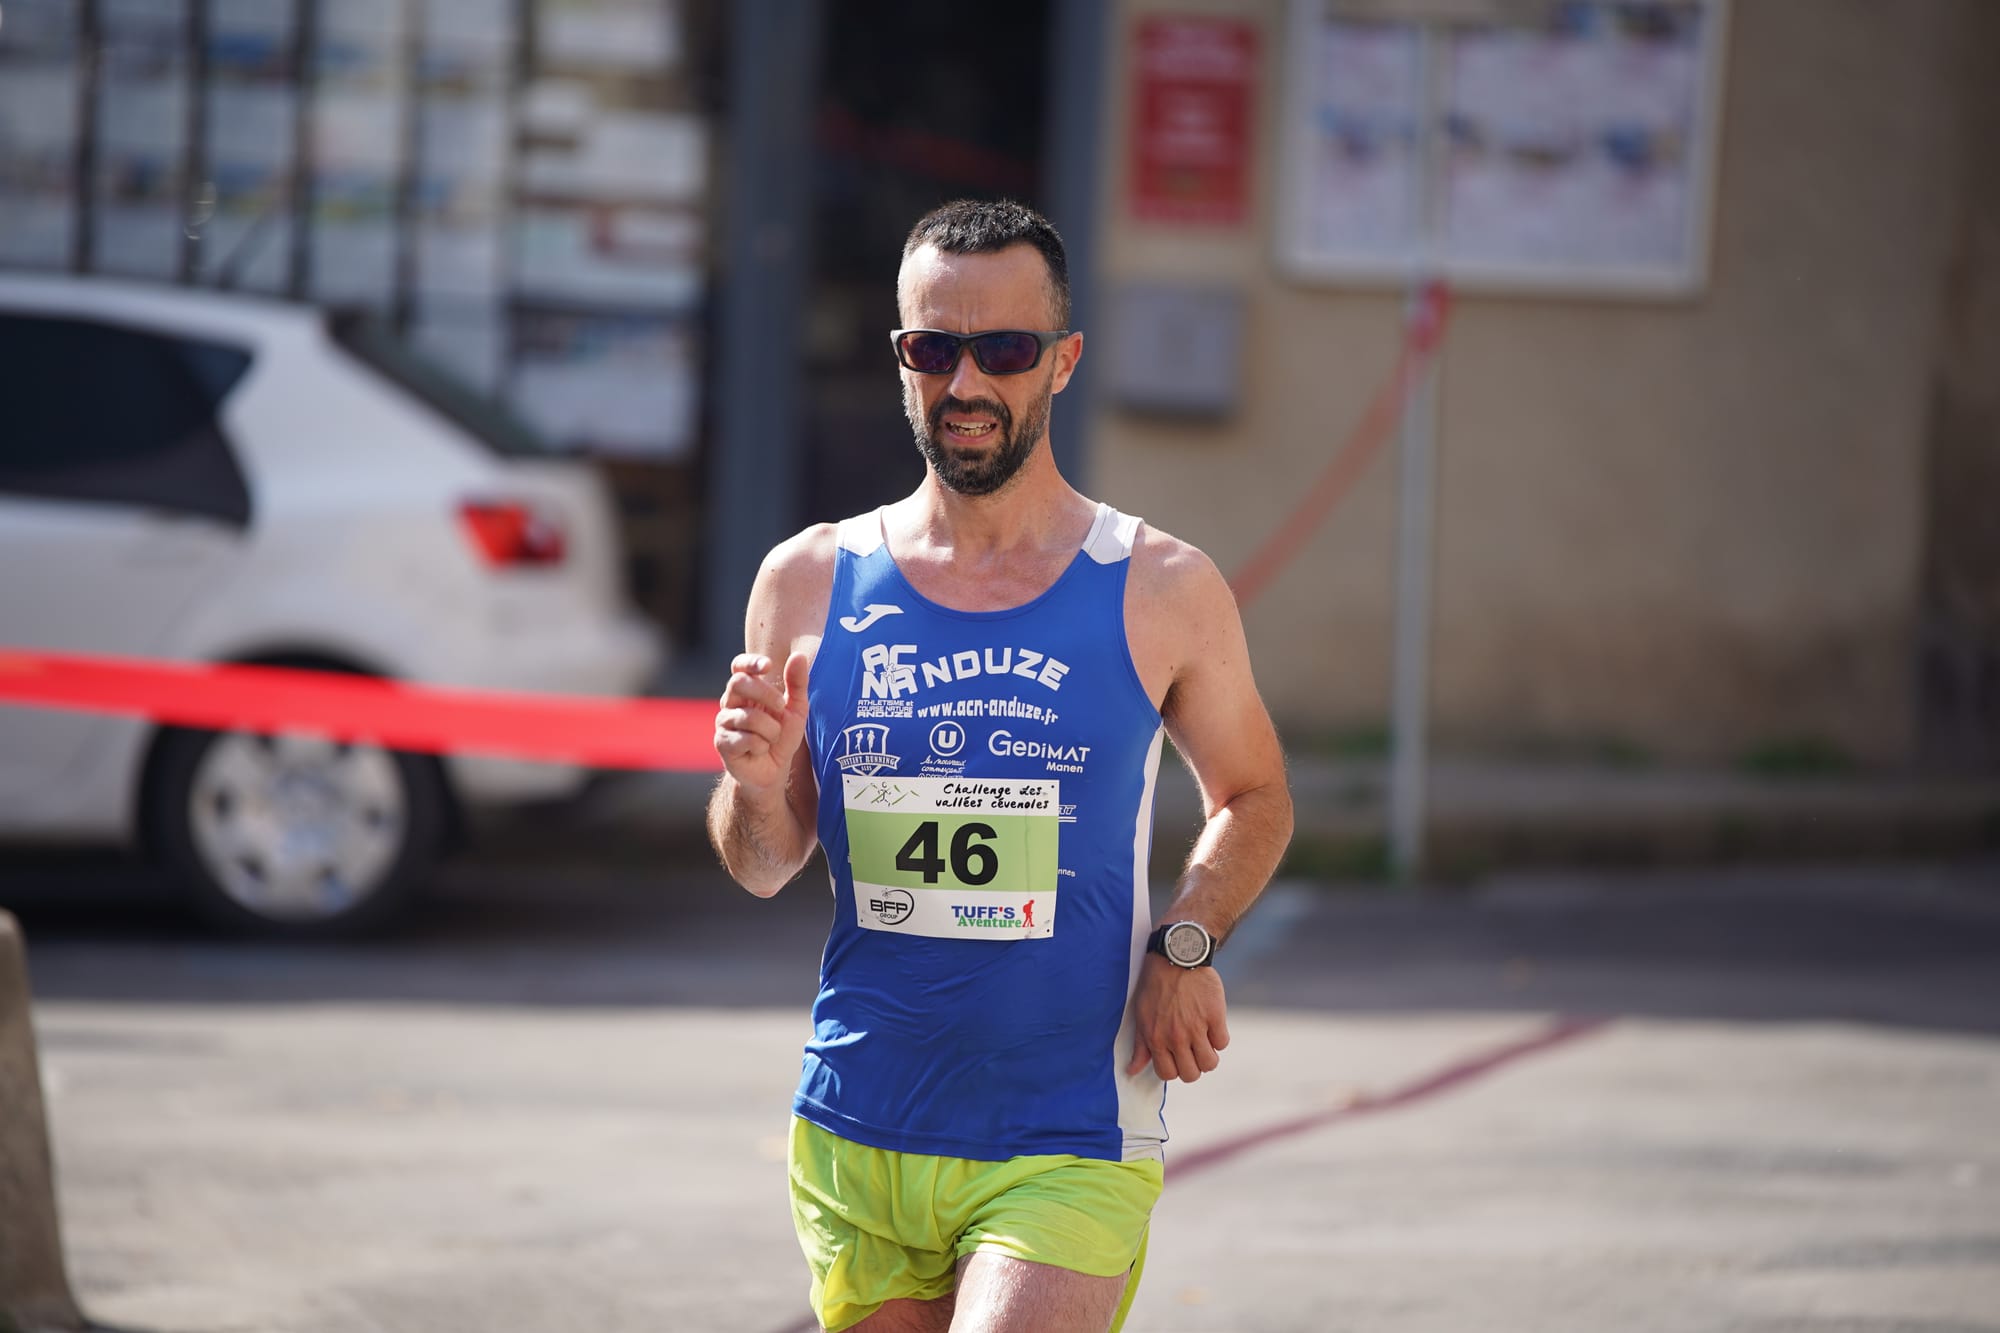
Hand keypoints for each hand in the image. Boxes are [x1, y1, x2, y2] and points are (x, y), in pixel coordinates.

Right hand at [714, 651, 809, 793]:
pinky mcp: (722, 743)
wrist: (774, 771)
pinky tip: (759, 751)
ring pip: (747, 716)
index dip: (750, 662)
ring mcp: (724, 722)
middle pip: (738, 683)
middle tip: (781, 708)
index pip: (739, 667)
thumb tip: (798, 655)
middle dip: (766, 694)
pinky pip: (745, 738)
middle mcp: (730, 702)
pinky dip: (761, 746)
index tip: (768, 666)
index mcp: (746, 690)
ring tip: (772, 739)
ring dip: (770, 730)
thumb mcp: (797, 709)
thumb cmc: (782, 737)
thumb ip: (797, 683)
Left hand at [1126, 956, 1229, 1082]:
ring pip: (1209, 1063)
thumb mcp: (1142, 1016)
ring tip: (1204, 1041)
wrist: (1177, 956)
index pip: (1168, 1074)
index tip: (1178, 1058)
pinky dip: (1219, 1038)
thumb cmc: (1156, 985)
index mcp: (1156, 1039)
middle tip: (1192, 1051)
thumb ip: (1140, 1047)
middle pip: (1191, 1074)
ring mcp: (1197, 1027)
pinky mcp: (1215, 1016)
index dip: (1175, 1069)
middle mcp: (1176, 1037)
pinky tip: (1212, 1026)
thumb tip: (1132, 1071)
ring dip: (1209, 1056)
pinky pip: (1222, 1043)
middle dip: (1193, 1066)